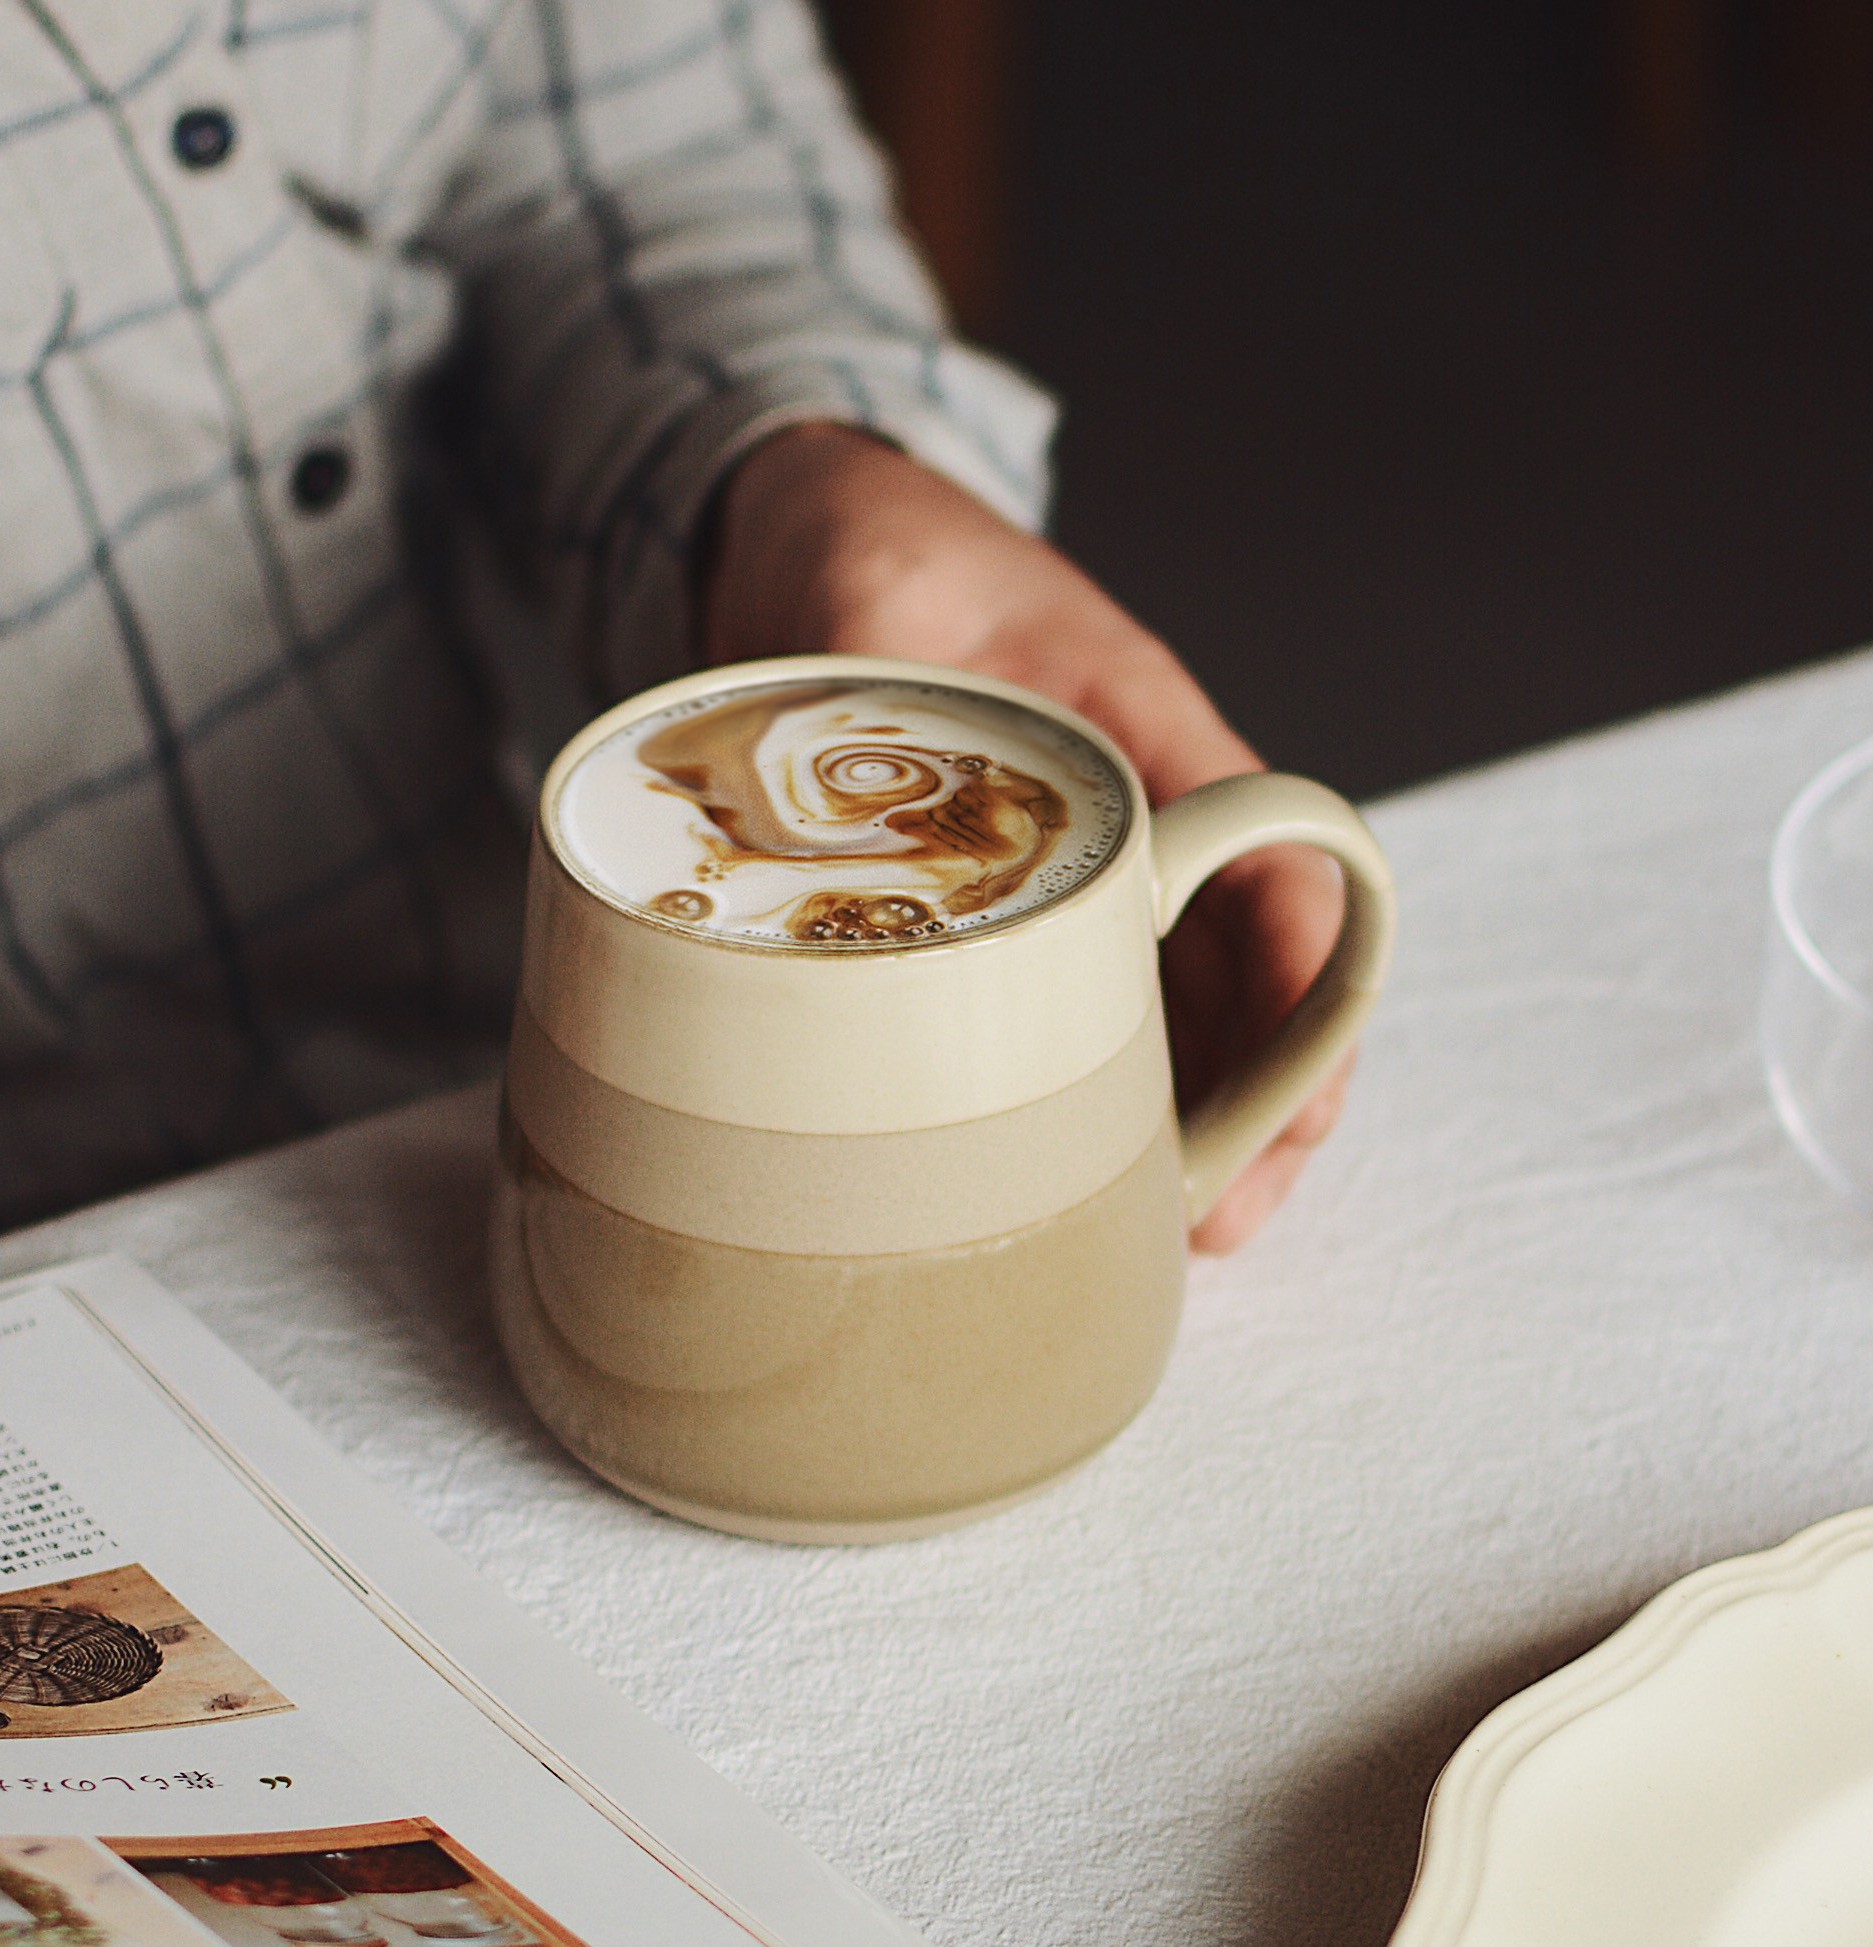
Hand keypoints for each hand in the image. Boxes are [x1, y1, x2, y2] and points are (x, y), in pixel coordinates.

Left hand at [701, 422, 1349, 1251]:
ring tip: (1169, 1228)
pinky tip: (1077, 1171)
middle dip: (1262, 1101)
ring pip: (1182, 1011)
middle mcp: (1136, 819)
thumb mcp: (873, 592)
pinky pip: (1078, 1015)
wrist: (814, 540)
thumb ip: (882, 662)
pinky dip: (1096, 1096)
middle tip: (1224, 1215)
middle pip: (1252, 972)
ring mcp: (1078, 874)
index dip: (1311, 985)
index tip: (1302, 1099)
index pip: (1272, 868)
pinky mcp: (1005, 917)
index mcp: (1147, 733)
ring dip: (1191, 1118)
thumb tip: (866, 762)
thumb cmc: (870, 548)